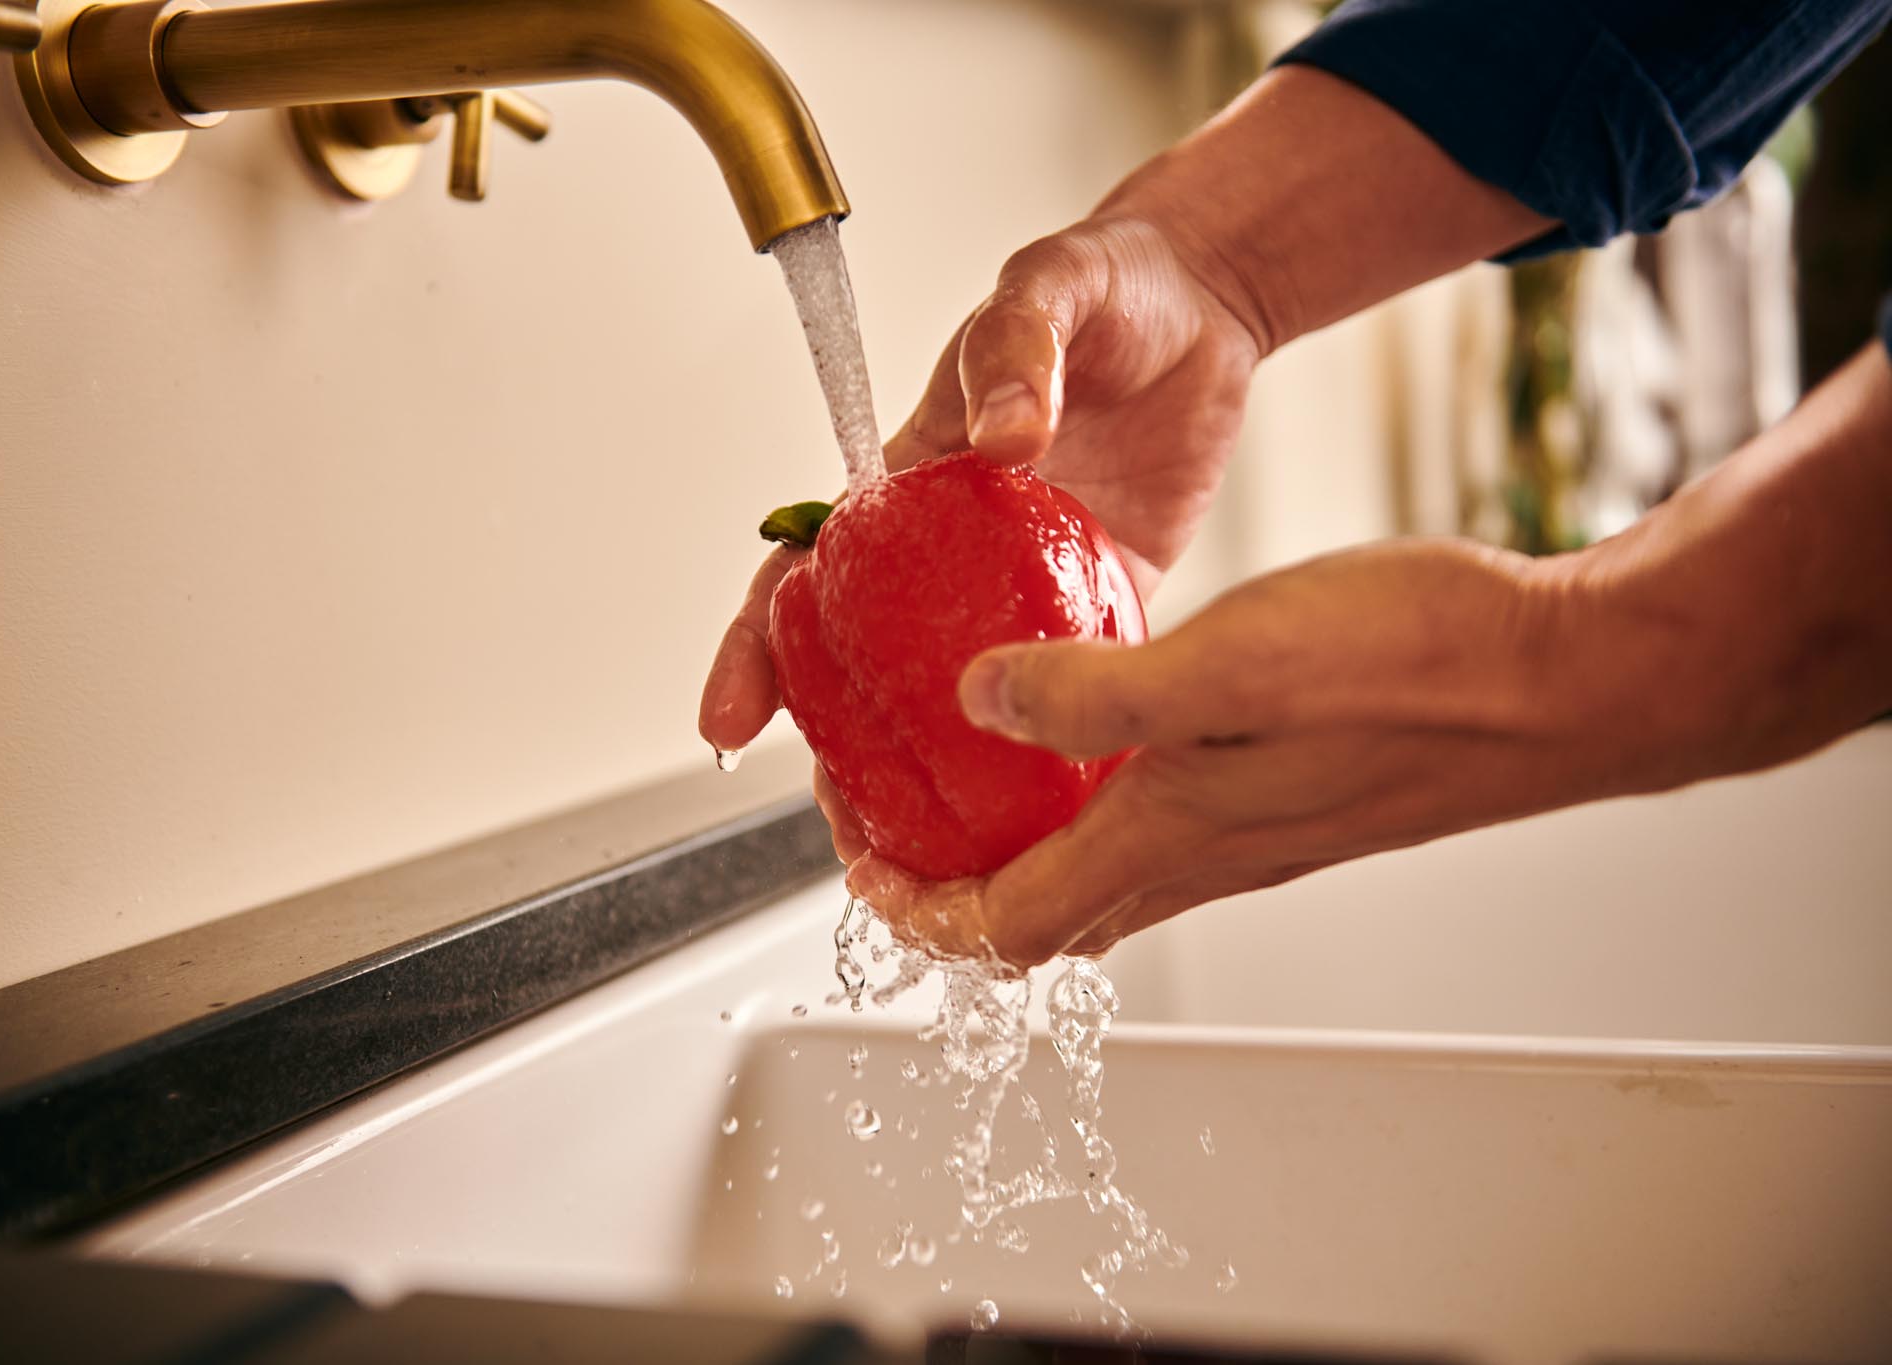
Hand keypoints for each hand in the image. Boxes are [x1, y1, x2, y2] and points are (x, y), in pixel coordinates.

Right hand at [699, 213, 1261, 860]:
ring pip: (954, 695)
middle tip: (840, 821)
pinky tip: (1036, 809)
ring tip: (922, 849)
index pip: (805, 572)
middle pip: (864, 663)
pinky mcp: (1098, 604)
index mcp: (906, 483)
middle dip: (836, 746)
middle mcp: (949, 550)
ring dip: (928, 768)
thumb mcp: (1050, 290)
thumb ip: (1018, 347)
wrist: (1206, 305)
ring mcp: (1019, 587)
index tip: (731, 716)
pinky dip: (1042, 746)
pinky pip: (1062, 685)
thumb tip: (1003, 432)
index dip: (756, 646)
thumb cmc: (1108, 287)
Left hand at [848, 538, 1646, 966]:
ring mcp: (1247, 833)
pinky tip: (1097, 715)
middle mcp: (1199, 855)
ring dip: (1014, 839)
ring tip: (970, 765)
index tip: (858, 859)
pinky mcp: (1287, 793)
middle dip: (947, 878)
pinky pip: (1157, 824)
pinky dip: (1091, 794)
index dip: (909, 906)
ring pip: (1096, 873)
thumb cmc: (1418, 670)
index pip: (1000, 925)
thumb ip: (1090, 692)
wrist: (1560, 679)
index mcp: (1166, 836)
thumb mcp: (1228, 662)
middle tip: (897, 814)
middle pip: (1037, 916)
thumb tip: (976, 701)